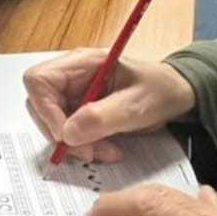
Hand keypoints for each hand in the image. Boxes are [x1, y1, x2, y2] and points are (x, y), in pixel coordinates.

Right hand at [22, 47, 195, 163]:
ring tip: (105, 152)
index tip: (65, 135)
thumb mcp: (136, 104)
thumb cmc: (160, 90)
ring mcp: (75, 94)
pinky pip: (70, 133)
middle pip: (41, 104)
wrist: (177, 97)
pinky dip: (84, 147)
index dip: (44, 109)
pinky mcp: (82, 112)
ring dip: (75, 144)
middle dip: (61, 133)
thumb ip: (102, 117)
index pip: (39, 80)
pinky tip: (107, 150)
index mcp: (82, 63)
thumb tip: (67, 134)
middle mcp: (73, 76)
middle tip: (88, 151)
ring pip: (54, 123)